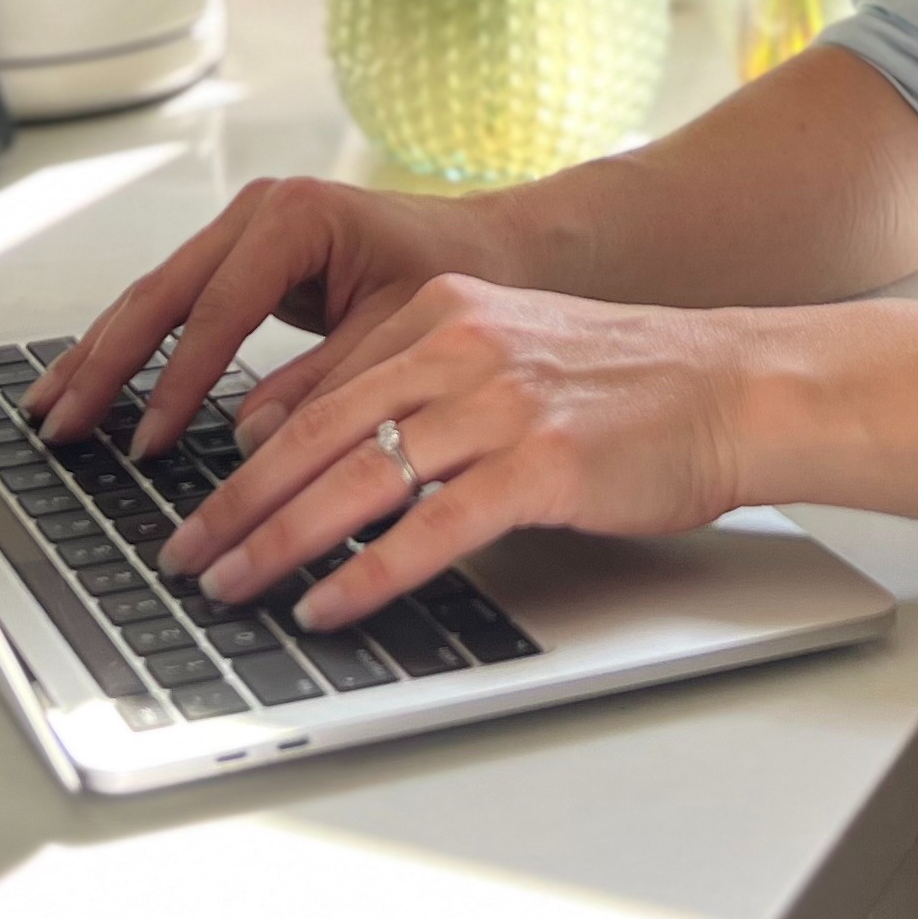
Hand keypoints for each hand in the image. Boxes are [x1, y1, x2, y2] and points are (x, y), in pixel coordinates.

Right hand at [20, 174, 494, 457]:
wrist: (485, 243)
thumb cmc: (455, 276)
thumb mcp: (399, 331)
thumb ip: (327, 382)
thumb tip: (251, 439)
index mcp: (298, 217)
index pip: (219, 309)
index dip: (179, 381)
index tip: (148, 443)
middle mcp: (260, 210)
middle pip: (163, 292)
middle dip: (107, 363)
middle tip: (61, 427)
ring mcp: (244, 225)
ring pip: (154, 294)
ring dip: (99, 353)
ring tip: (47, 408)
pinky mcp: (241, 253)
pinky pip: (174, 301)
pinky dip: (128, 342)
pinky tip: (88, 379)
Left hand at [154, 275, 751, 631]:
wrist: (735, 385)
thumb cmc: (632, 383)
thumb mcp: (512, 351)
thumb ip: (429, 385)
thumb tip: (339, 453)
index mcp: (446, 311)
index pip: (318, 391)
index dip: (245, 456)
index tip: (200, 504)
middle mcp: (463, 345)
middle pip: (316, 435)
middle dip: (236, 506)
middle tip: (183, 558)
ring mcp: (502, 404)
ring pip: (356, 481)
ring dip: (278, 545)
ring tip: (228, 590)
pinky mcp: (542, 465)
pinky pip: (429, 530)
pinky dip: (365, 576)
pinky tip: (325, 607)